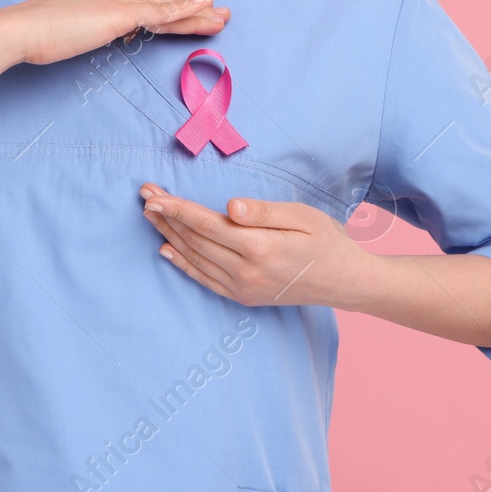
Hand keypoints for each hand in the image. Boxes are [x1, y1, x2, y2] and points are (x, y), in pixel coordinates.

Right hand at [0, 0, 229, 65]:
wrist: (20, 29)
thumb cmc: (39, 32)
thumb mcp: (74, 25)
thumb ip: (95, 25)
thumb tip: (111, 32)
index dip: (172, 6)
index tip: (193, 11)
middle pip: (163, 0)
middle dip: (193, 8)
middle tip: (220, 13)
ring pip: (167, 6)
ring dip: (197, 13)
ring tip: (222, 18)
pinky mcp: (120, 12)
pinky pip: (160, 14)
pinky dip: (184, 12)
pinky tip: (203, 12)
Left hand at [137, 182, 367, 308]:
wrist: (345, 282)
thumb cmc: (326, 240)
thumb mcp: (301, 216)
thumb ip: (263, 212)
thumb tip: (230, 206)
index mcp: (260, 247)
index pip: (207, 224)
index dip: (177, 208)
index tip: (154, 195)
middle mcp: (246, 272)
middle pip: (195, 240)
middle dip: (167, 216)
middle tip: (145, 196)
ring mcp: (243, 288)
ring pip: (196, 258)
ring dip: (170, 235)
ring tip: (150, 216)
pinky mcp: (243, 296)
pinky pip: (205, 279)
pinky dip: (183, 263)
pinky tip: (167, 249)